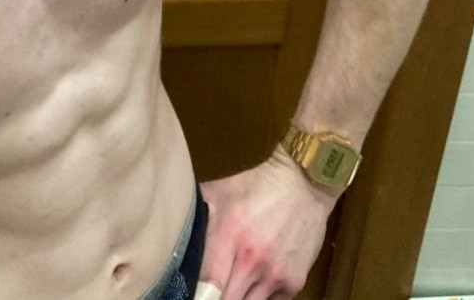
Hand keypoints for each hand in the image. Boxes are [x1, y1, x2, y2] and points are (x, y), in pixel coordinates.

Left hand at [196, 149, 338, 299]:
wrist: (303, 185)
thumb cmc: (256, 187)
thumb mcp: (218, 192)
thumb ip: (195, 216)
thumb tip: (170, 229)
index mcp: (229, 236)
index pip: (207, 285)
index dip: (196, 293)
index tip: (190, 290)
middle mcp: (252, 261)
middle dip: (215, 297)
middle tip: (210, 288)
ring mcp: (275, 275)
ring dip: (237, 297)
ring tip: (231, 284)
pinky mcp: (294, 283)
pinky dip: (258, 298)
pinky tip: (253, 283)